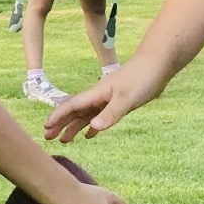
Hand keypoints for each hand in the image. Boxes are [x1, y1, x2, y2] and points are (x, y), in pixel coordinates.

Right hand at [44, 59, 163, 143]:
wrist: (158, 63)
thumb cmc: (142, 78)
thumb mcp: (126, 98)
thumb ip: (110, 114)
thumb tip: (91, 128)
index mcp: (96, 94)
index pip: (72, 106)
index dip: (58, 117)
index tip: (46, 127)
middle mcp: (98, 97)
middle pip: (74, 112)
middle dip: (60, 124)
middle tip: (47, 138)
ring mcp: (108, 100)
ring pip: (85, 116)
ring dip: (74, 127)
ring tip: (64, 140)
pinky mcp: (118, 102)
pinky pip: (100, 116)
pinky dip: (92, 126)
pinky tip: (90, 135)